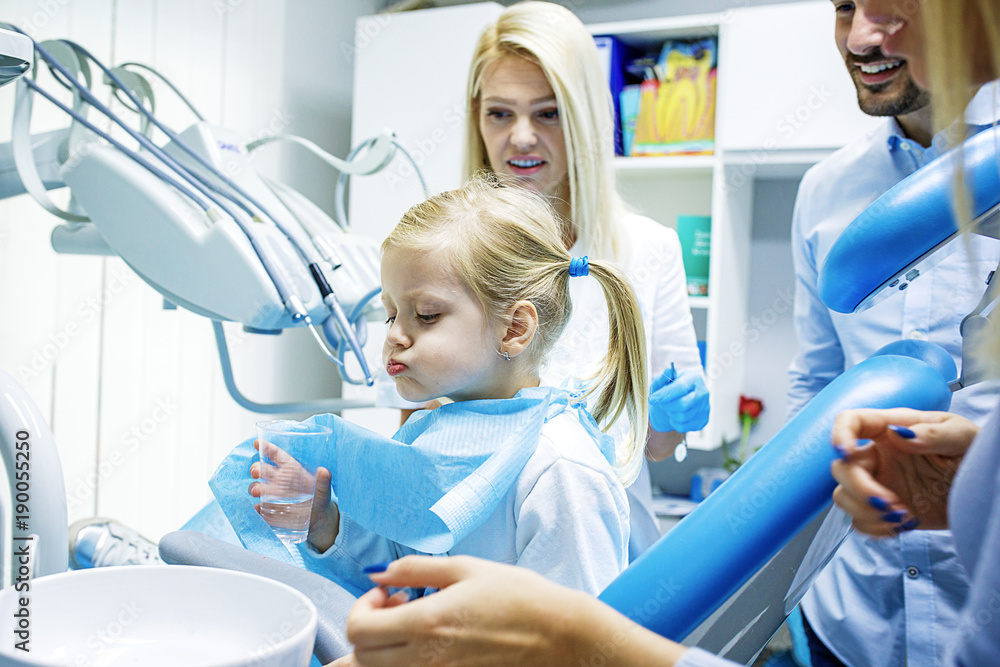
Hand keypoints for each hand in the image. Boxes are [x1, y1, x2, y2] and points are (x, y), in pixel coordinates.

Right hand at [249, 440, 339, 550]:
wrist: (319, 521)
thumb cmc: (320, 499)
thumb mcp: (324, 490)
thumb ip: (324, 481)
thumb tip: (324, 471)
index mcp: (291, 470)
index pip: (277, 455)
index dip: (267, 448)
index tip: (257, 443)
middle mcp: (279, 480)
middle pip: (262, 470)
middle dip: (256, 468)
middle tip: (256, 472)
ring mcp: (272, 495)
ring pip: (257, 487)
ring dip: (254, 487)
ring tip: (257, 492)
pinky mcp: (270, 511)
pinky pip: (259, 509)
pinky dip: (256, 509)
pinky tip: (257, 510)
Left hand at [339, 556, 686, 666]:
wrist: (558, 635)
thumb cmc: (518, 596)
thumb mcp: (466, 568)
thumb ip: (415, 570)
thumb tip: (378, 574)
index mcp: (427, 623)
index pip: (359, 630)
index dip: (363, 608)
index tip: (388, 594)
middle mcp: (426, 659)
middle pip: (362, 658)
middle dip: (370, 629)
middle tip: (397, 608)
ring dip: (384, 650)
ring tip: (413, 628)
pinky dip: (405, 663)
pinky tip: (430, 644)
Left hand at [648, 368, 709, 432]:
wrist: (676, 402)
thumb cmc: (667, 389)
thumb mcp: (661, 382)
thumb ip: (662, 378)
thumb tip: (668, 370)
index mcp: (694, 378)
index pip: (680, 387)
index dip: (665, 394)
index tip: (652, 398)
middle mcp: (703, 392)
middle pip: (683, 405)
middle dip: (667, 406)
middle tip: (660, 403)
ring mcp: (705, 407)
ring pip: (682, 417)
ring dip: (670, 414)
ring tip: (669, 408)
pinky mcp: (703, 420)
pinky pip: (684, 427)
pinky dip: (675, 423)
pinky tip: (675, 415)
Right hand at [829, 408, 978, 535]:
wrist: (986, 492)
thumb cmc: (974, 454)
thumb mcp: (963, 436)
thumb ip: (934, 433)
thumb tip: (899, 435)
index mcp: (892, 430)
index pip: (851, 421)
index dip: (840, 433)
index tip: (845, 452)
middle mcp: (879, 456)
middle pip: (841, 468)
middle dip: (859, 488)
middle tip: (890, 503)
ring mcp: (880, 484)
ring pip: (843, 496)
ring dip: (865, 511)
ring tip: (902, 516)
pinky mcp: (885, 511)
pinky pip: (859, 521)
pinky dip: (875, 527)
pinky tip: (903, 524)